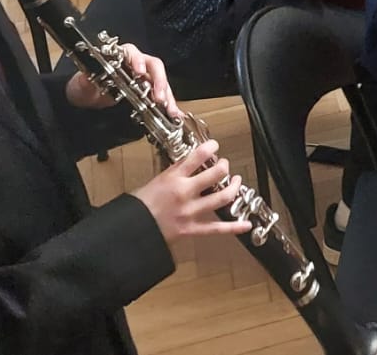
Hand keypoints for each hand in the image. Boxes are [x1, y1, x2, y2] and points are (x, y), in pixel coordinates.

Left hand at [67, 43, 181, 118]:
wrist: (87, 98)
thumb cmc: (86, 85)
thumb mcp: (83, 82)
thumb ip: (87, 78)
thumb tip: (90, 75)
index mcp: (121, 56)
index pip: (132, 52)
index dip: (138, 60)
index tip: (139, 72)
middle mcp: (137, 64)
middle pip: (154, 67)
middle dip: (159, 82)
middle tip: (159, 98)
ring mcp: (145, 78)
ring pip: (161, 82)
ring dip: (167, 96)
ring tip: (171, 111)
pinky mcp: (148, 92)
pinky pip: (162, 95)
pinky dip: (169, 105)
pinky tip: (175, 115)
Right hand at [133, 141, 249, 244]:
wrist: (130, 230)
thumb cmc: (138, 206)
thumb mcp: (154, 182)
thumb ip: (173, 174)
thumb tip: (187, 166)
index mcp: (173, 178)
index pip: (198, 155)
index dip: (211, 147)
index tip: (214, 146)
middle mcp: (185, 192)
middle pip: (216, 174)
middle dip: (225, 167)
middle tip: (225, 165)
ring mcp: (190, 211)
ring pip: (222, 197)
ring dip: (234, 188)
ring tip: (237, 182)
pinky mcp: (192, 229)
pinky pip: (217, 228)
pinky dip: (233, 227)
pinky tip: (245, 224)